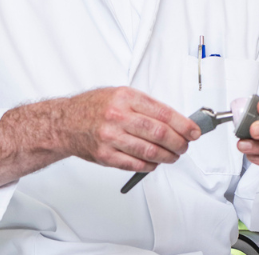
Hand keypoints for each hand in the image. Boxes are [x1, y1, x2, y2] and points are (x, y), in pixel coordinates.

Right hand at [60, 87, 201, 172]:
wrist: (65, 122)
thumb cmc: (94, 107)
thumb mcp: (119, 94)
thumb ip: (145, 106)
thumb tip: (174, 120)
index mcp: (125, 97)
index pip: (163, 113)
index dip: (183, 124)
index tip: (194, 131)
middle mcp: (118, 116)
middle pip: (159, 133)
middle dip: (179, 142)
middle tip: (185, 145)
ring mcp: (111, 137)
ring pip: (150, 151)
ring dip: (168, 156)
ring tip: (174, 155)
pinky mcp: (105, 156)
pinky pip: (135, 164)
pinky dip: (150, 165)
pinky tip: (155, 162)